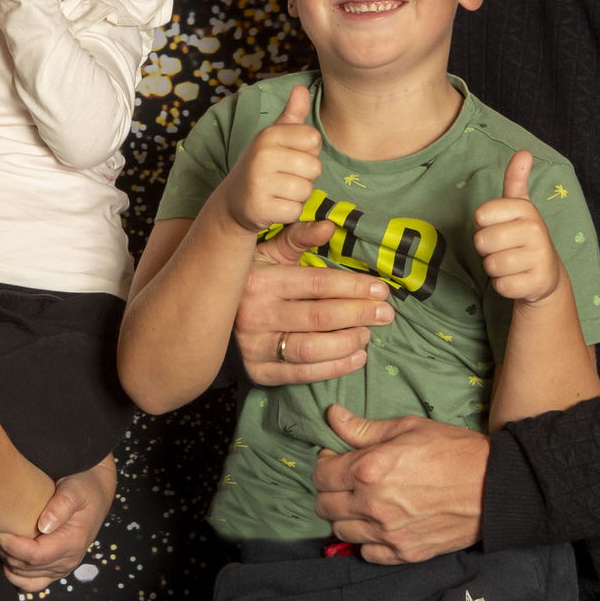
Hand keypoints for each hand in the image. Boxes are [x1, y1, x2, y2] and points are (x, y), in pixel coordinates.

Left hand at [0, 454, 116, 590]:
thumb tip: (44, 526)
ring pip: (24, 578)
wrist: (95, 494)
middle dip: (5, 550)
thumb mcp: (75, 490)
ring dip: (7, 561)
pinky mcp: (55, 570)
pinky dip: (15, 574)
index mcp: (72, 543)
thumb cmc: (83, 488)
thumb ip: (61, 506)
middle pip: (26, 568)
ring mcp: (61, 569)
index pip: (34, 556)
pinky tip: (7, 555)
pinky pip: (31, 584)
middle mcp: (68, 561)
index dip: (12, 546)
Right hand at [218, 84, 322, 233]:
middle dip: (305, 176)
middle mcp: (262, 155)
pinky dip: (289, 211)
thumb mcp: (274, 138)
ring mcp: (259, 182)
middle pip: (314, 167)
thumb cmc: (263, 165)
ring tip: (279, 191)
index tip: (291, 156)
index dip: (308, 151)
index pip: (313, 139)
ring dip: (297, 195)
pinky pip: (295, 210)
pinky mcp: (260, 208)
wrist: (234, 200)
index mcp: (268, 135)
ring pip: (306, 190)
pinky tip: (274, 206)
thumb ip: (292, 114)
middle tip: (284, 177)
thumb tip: (301, 88)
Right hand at [234, 219, 389, 385]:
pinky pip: (303, 374)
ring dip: (348, 342)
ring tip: (369, 334)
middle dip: (359, 314)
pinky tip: (357, 357)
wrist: (213, 310)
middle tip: (386, 313)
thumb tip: (329, 226)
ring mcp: (254, 346)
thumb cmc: (254, 276)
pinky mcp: (258, 371)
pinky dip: (335, 368)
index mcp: (260, 281)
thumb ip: (300, 238)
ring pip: (312, 349)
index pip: (317, 284)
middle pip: (319, 317)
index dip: (353, 287)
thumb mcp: (271, 252)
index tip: (381, 290)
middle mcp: (254, 314)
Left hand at [313, 405, 487, 563]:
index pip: (321, 474)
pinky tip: (378, 524)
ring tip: (361, 502)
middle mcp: (373, 504)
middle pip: (325, 505)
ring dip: (345, 516)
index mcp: (369, 469)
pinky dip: (366, 540)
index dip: (324, 464)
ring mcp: (388, 532)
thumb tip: (333, 417)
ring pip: (341, 530)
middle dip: (330, 490)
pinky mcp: (404, 552)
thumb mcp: (408, 428)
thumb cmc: (453, 450)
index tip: (335, 458)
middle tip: (346, 480)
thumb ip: (364, 428)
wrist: (494, 486)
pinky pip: (367, 553)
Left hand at [472, 150, 563, 305]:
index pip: (481, 215)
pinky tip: (517, 279)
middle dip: (487, 249)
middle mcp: (536, 230)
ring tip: (511, 263)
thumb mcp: (519, 207)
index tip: (498, 227)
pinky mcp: (537, 283)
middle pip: (482, 241)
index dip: (483, 225)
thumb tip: (524, 152)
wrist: (545, 273)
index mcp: (526, 209)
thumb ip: (516, 180)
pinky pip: (501, 285)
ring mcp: (539, 257)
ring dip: (494, 268)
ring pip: (491, 265)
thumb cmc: (523, 236)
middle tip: (504, 248)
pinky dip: (503, 285)